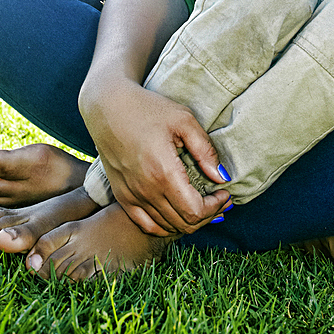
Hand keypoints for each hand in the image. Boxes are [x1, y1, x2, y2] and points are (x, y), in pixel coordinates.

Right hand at [85, 80, 230, 236]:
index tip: (225, 192)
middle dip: (208, 215)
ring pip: (167, 227)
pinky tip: (177, 213)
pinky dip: (166, 225)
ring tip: (203, 205)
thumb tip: (223, 177)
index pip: (195, 211)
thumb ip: (205, 151)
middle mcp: (146, 190)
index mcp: (163, 172)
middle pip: (184, 223)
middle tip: (219, 199)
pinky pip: (146, 224)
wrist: (108, 107)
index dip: (215, 207)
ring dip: (189, 221)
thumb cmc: (148, 109)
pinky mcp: (122, 196)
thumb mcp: (184, 120)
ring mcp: (131, 196)